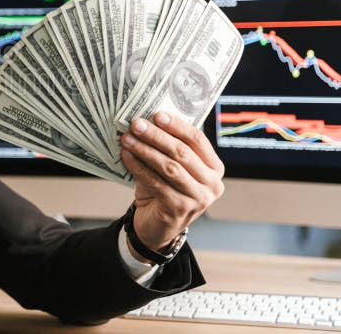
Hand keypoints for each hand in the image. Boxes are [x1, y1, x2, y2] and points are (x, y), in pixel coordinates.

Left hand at [120, 111, 223, 258]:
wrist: (157, 226)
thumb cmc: (163, 190)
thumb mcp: (170, 167)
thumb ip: (166, 148)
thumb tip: (145, 121)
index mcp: (214, 168)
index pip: (197, 140)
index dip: (177, 126)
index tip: (157, 115)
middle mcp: (211, 183)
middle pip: (182, 152)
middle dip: (157, 136)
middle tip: (136, 124)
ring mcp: (198, 198)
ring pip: (169, 167)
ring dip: (145, 150)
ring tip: (127, 138)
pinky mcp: (180, 209)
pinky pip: (156, 182)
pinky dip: (139, 167)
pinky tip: (126, 156)